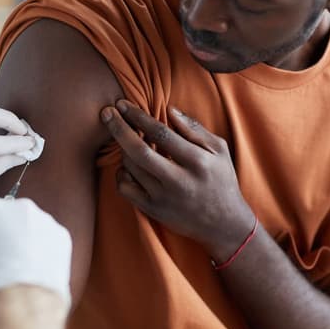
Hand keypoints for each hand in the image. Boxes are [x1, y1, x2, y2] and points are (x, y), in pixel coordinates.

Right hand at [0, 197, 72, 305]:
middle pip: (13, 215)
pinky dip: (47, 249)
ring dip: (30, 238)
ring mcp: (44, 219)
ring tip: (23, 262)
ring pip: (34, 225)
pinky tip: (38, 265)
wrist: (24, 292)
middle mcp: (20, 208)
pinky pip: (51, 238)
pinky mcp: (61, 233)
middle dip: (10, 230)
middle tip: (6, 252)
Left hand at [101, 100, 255, 261]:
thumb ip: (194, 128)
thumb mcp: (218, 150)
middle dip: (118, 128)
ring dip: (122, 148)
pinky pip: (125, 188)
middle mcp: (178, 180)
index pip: (161, 134)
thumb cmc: (221, 180)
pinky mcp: (152, 210)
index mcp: (197, 161)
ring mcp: (162, 197)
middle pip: (139, 151)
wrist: (223, 224)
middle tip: (106, 112)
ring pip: (130, 167)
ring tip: (125, 137)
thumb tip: (169, 110)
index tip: (122, 104)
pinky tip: (129, 165)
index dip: (138, 117)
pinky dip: (121, 173)